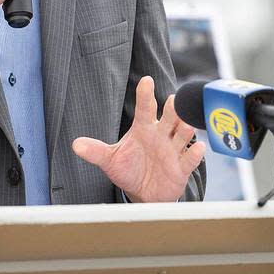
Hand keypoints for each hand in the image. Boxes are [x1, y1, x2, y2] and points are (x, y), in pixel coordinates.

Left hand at [72, 76, 205, 202]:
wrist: (143, 192)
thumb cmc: (128, 169)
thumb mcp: (110, 160)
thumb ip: (95, 151)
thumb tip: (75, 145)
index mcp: (143, 129)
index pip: (145, 108)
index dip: (145, 94)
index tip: (146, 81)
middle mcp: (160, 135)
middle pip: (169, 118)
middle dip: (172, 110)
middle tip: (173, 101)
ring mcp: (173, 150)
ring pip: (182, 134)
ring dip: (185, 128)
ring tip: (186, 124)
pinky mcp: (182, 167)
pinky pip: (190, 159)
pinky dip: (195, 153)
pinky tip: (197, 147)